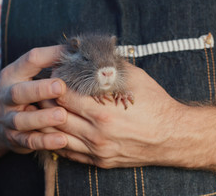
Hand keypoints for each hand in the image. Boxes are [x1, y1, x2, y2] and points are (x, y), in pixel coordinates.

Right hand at [0, 46, 68, 153]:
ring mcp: (8, 119)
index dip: (50, 55)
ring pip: (22, 120)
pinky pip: (29, 141)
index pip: (30, 60)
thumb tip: (80, 49)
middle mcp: (6, 96)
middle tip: (60, 87)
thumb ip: (52, 62)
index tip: (71, 54)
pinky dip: (45, 141)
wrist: (0, 123)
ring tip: (62, 115)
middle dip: (40, 89)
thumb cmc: (28, 92)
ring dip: (43, 118)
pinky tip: (62, 140)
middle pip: (19, 92)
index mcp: (13, 74)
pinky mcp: (14, 139)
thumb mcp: (32, 74)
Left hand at [52, 64, 187, 167]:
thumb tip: (94, 54)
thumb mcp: (136, 79)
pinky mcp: (101, 161)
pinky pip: (70, 154)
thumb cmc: (157, 105)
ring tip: (43, 110)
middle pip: (56, 116)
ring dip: (47, 123)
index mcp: (103, 112)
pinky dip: (58, 141)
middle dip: (46, 102)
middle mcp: (97, 134)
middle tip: (42, 92)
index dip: (55, 84)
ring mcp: (98, 150)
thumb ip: (111, 67)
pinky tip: (55, 130)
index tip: (53, 77)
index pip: (63, 96)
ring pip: (58, 137)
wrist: (173, 136)